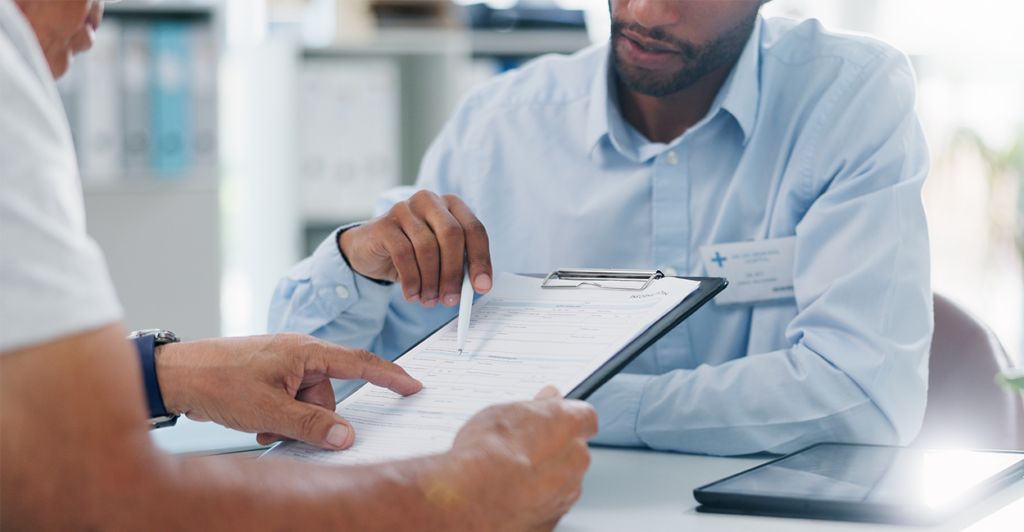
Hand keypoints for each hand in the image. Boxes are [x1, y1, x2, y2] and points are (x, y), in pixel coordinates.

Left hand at [154, 333, 421, 449]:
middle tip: (281, 426)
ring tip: (262, 425)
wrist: (176, 374)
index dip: (390, 376)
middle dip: (312, 417)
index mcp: (306, 351)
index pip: (360, 362)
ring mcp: (283, 363)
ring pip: (308, 402)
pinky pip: (290, 400)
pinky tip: (257, 422)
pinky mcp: (269, 374)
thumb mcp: (269, 411)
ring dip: (291, 419)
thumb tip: (346, 436)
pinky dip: (279, 415)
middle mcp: (299, 353)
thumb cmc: (219, 382)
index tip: (413, 386)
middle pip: (329, 394)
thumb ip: (311, 425)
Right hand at [339, 190, 491, 307]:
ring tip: (429, 300)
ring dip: (431, 280)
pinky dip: (411, 279)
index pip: (474, 230)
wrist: (370, 249)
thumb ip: (458, 265)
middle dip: (454, 272)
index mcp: (451, 205)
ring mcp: (405, 209)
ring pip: (427, 246)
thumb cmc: (413, 253)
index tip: (482, 286)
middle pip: (452, 235)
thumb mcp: (440, 257)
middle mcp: (430, 201)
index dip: (480, 259)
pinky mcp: (385, 224)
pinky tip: (412, 294)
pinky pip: (403, 253)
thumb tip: (476, 287)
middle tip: (452, 300)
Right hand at [433, 386, 597, 531]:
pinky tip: (509, 496)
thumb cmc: (484, 453)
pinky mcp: (551, 521)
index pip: (584, 416)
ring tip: (509, 475)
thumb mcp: (504, 413)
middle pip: (573, 450)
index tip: (549, 417)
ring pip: (562, 481)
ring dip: (544, 478)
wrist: (468, 499)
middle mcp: (576, 461)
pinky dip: (534, 501)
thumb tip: (547, 399)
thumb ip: (535, 406)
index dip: (564, 417)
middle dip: (553, 448)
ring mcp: (566, 495)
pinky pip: (549, 506)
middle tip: (521, 448)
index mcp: (569, 426)